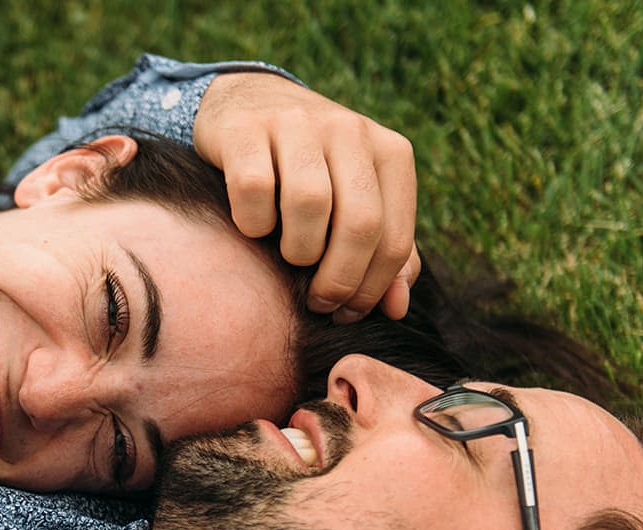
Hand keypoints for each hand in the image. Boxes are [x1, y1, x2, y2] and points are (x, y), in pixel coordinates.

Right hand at [193, 72, 419, 321]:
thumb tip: (397, 308)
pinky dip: (253, 222)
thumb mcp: (356, 203)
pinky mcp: (245, 130)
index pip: (394, 237)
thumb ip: (382, 254)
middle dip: (338, 278)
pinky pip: (254, 188)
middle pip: (359, 222)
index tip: (345, 312)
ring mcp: (297, 124)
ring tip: (288, 258)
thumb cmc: (311, 171)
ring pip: (309, 203)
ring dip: (297, 249)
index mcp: (389, 152)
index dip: (371, 289)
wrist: (250, 104)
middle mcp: (349, 130)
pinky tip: (253, 227)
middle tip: (317, 301)